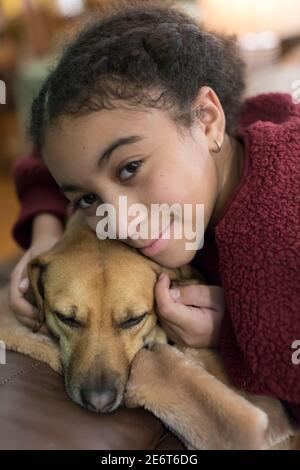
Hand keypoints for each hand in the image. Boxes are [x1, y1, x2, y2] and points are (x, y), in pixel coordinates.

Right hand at [8, 214, 62, 333]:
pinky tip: (57, 324)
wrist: (51, 241)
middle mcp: (19, 288)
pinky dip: (44, 320)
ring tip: (55, 330)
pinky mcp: (36, 297)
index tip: (43, 317)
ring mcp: (27, 293)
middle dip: (34, 323)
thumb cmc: (47, 246)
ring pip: (26, 316)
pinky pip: (35, 313)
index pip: (16, 302)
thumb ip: (32, 269)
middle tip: (52, 330)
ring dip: (39, 325)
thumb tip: (22, 288)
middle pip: (19, 314)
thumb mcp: (41, 253)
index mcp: (17, 278)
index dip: (28, 312)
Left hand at [154, 273, 224, 347]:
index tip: (164, 276)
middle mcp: (184, 337)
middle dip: (161, 294)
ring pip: (161, 318)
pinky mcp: (179, 340)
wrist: (238, 330)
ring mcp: (181, 341)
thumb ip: (192, 293)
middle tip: (170, 281)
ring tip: (175, 291)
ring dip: (163, 302)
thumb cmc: (230, 309)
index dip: (160, 290)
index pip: (166, 308)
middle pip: (161, 313)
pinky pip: (165, 323)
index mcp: (194, 326)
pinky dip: (166, 310)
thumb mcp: (215, 295)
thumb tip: (170, 291)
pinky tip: (177, 303)